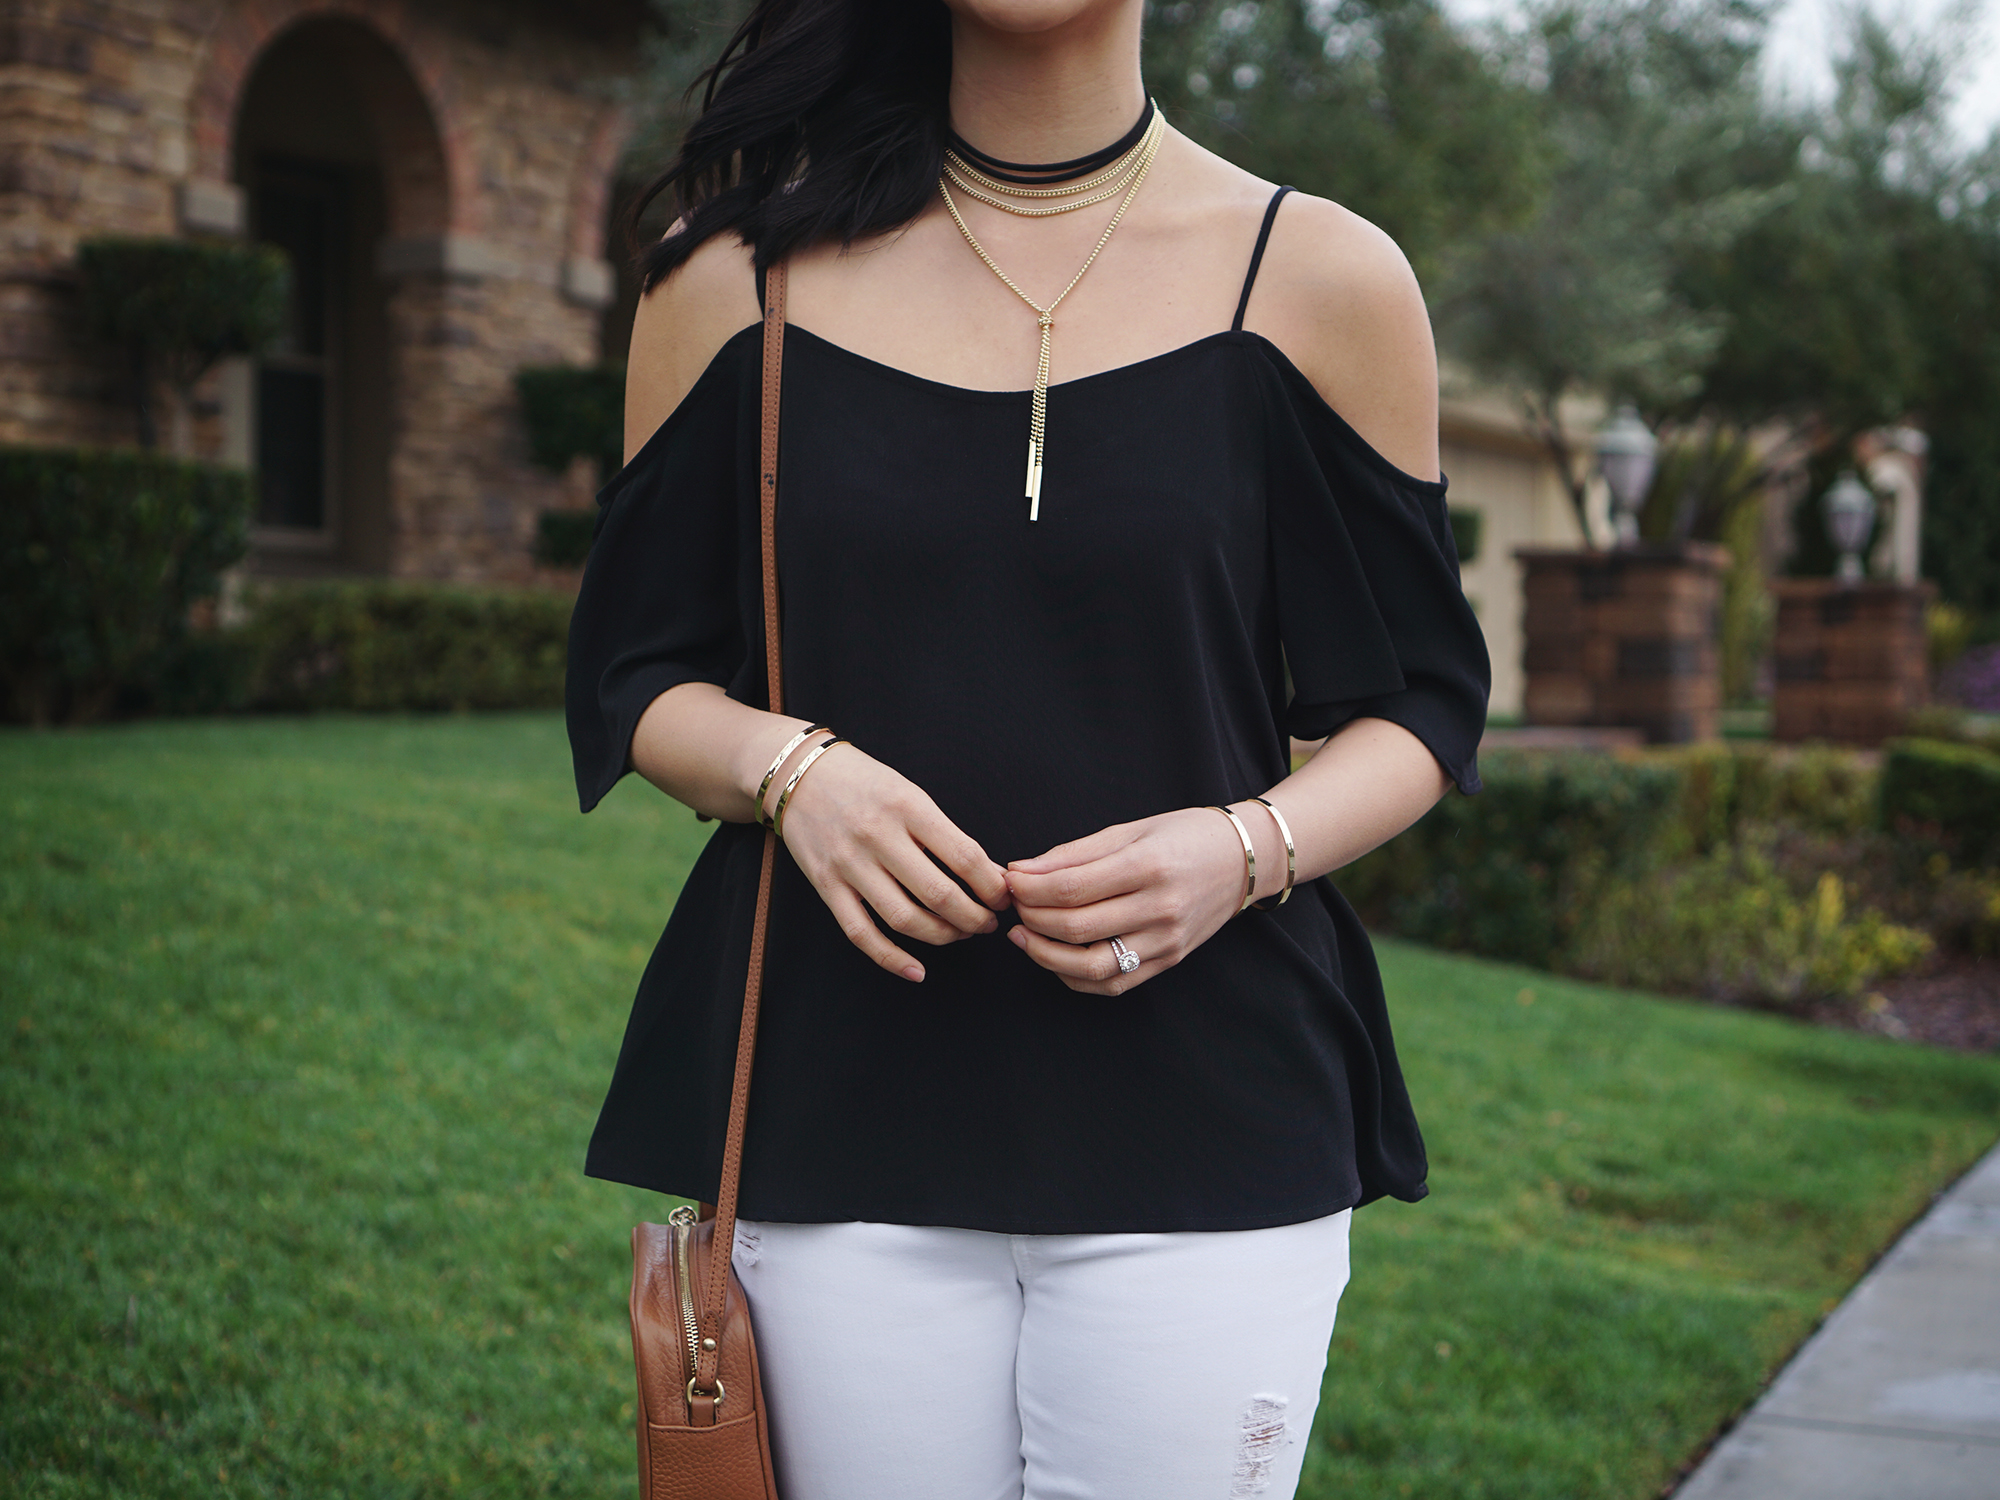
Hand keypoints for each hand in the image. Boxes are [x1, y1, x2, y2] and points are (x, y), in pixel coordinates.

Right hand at [772, 740, 1009, 982]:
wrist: (799, 774)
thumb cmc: (865, 782)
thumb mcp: (911, 793)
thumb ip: (946, 833)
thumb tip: (990, 875)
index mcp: (908, 806)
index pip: (965, 857)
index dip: (993, 886)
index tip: (1003, 897)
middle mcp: (878, 836)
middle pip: (938, 894)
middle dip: (974, 918)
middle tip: (987, 922)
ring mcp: (849, 864)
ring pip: (904, 919)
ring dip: (942, 936)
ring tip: (960, 934)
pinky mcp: (826, 885)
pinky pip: (861, 933)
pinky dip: (891, 958)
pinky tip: (917, 970)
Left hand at [1004, 807, 1255, 994]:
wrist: (1241, 861)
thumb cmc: (1182, 836)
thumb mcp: (1129, 830)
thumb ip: (1073, 854)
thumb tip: (1020, 871)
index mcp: (1148, 866)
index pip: (1071, 888)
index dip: (1029, 889)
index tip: (1010, 881)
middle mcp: (1160, 908)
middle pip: (1076, 927)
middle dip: (1031, 918)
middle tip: (1015, 905)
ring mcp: (1166, 941)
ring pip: (1091, 966)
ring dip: (1045, 955)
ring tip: (1024, 936)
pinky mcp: (1168, 961)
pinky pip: (1113, 983)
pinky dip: (1075, 977)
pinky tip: (1056, 957)